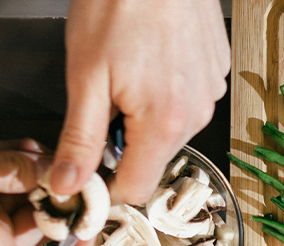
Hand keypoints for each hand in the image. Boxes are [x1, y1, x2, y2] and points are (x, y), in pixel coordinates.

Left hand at [54, 0, 229, 203]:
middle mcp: (197, 113)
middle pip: (154, 158)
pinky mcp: (216, 71)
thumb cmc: (118, 6)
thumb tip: (67, 186)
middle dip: (123, 145)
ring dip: (145, 117)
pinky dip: (165, 92)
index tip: (83, 172)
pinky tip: (149, 61)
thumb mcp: (85, 77)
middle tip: (98, 105)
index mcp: (164, 122)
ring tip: (126, 74)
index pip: (136, 189)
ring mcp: (210, 91)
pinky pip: (187, 100)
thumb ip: (79, 140)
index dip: (104, 187)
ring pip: (171, 129)